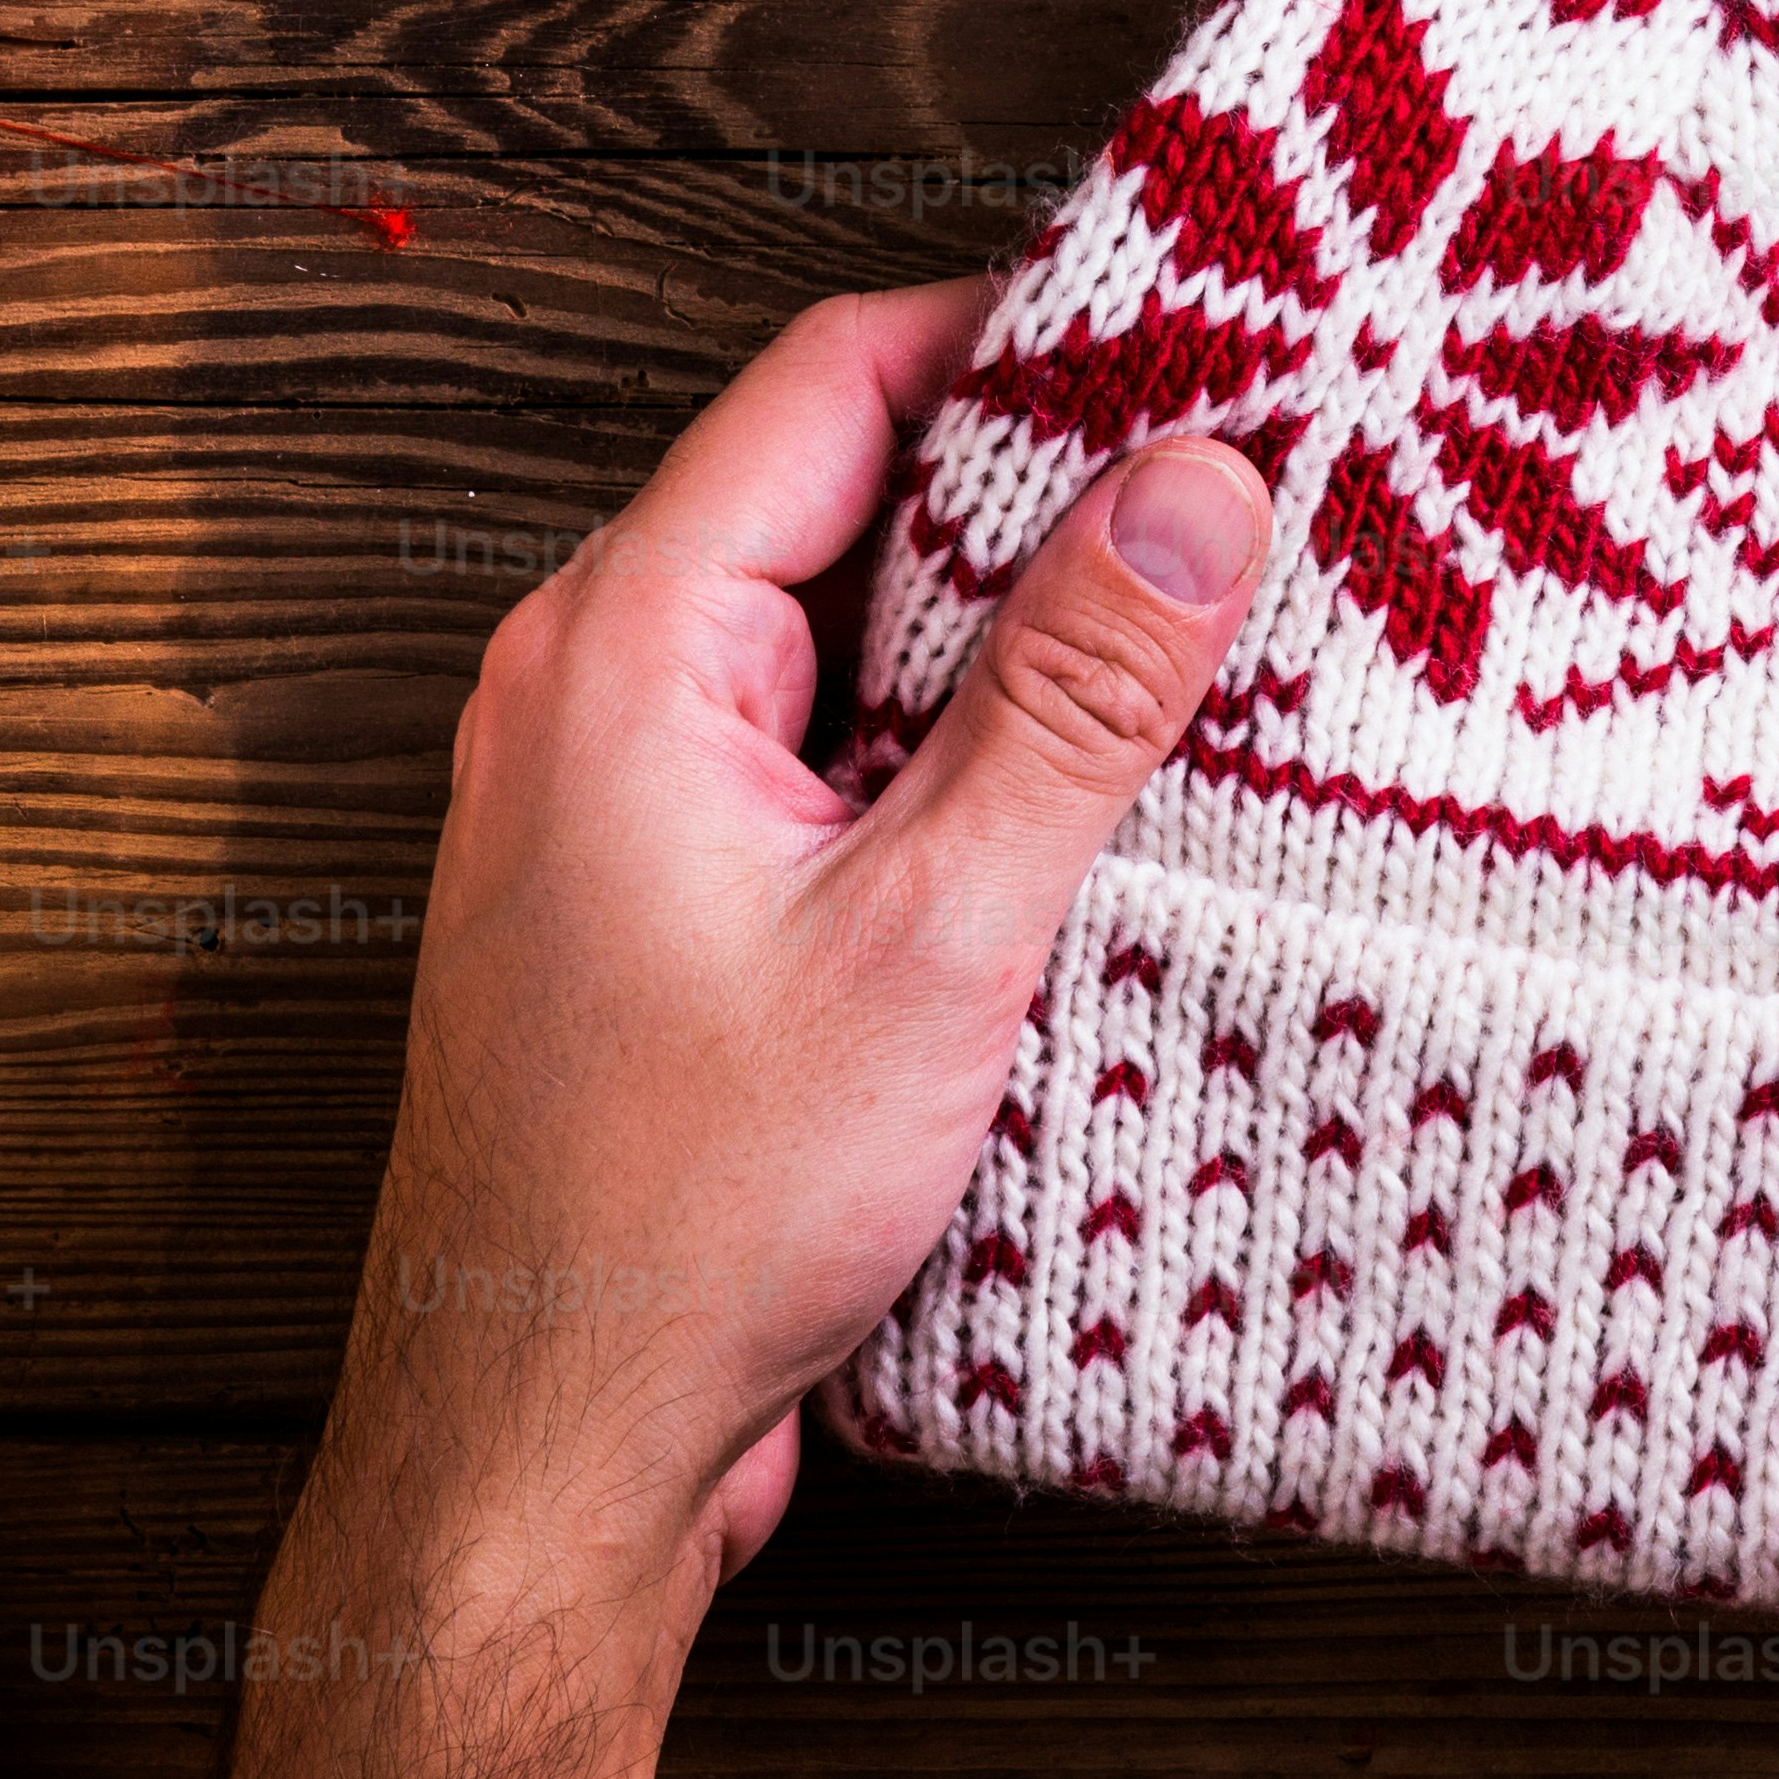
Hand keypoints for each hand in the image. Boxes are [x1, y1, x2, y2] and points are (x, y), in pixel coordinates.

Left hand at [324, 278, 1273, 1675]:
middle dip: (1043, 476)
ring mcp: (612, 798)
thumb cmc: (680, 1216)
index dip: (1024, 327)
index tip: (1195, 327)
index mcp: (619, 647)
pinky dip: (949, 746)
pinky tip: (1088, 797)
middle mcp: (588, 689)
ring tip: (1200, 628)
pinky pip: (817, 752)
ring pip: (841, 631)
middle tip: (1239, 472)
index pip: (837, 377)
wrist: (538, 1451)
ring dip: (1007, 626)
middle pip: (844, 490)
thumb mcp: (927, 936)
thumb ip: (1071, 698)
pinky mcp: (656, 899)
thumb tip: (1198, 485)